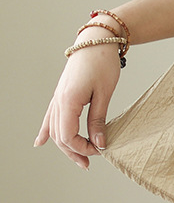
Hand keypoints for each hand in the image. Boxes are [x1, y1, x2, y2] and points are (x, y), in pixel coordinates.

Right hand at [33, 37, 120, 168]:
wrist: (97, 39)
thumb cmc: (102, 62)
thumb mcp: (105, 92)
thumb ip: (99, 119)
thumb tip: (99, 143)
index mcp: (68, 101)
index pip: (68, 135)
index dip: (82, 147)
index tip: (100, 149)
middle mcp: (58, 101)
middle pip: (59, 136)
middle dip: (74, 151)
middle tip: (90, 163)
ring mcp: (57, 97)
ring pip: (55, 129)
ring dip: (65, 145)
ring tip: (78, 158)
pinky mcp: (61, 94)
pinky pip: (50, 117)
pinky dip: (46, 131)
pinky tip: (40, 142)